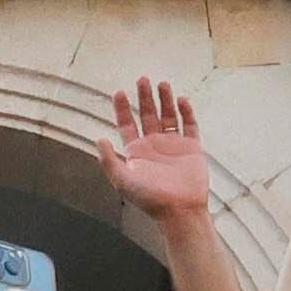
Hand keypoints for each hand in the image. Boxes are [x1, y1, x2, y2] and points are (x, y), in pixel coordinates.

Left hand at [98, 78, 211, 224]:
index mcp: (137, 151)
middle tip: (142, 79)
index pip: (127, 124)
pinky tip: (181, 100)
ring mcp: (173, 144)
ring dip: (165, 100)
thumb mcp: (124, 181)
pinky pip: (189, 125)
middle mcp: (154, 145)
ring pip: (168, 116)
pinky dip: (186, 112)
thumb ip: (109, 161)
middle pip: (148, 114)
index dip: (123, 108)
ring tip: (162, 83)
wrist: (180, 211)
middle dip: (145, 97)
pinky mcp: (191, 148)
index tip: (120, 92)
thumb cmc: (150, 199)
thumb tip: (98, 139)